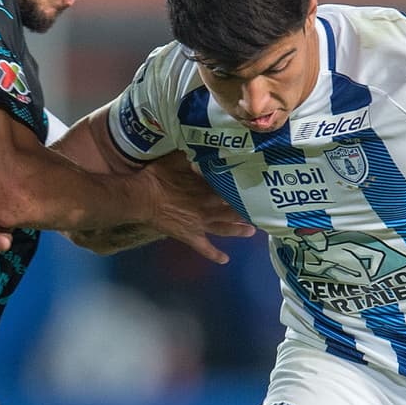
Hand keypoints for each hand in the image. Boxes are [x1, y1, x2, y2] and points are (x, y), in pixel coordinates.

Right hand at [140, 152, 254, 264]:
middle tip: (263, 212)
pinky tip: (225, 260)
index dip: (245, 189)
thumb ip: (195, 155)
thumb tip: (208, 145)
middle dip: (248, 211)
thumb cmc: (159, 176)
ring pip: (225, 229)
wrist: (142, 197)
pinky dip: (215, 255)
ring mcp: (201, 224)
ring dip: (239, 231)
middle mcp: (209, 207)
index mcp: (208, 188)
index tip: (258, 188)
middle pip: (233, 210)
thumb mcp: (179, 158)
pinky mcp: (191, 236)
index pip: (231, 189)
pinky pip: (205, 248)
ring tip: (252, 232)